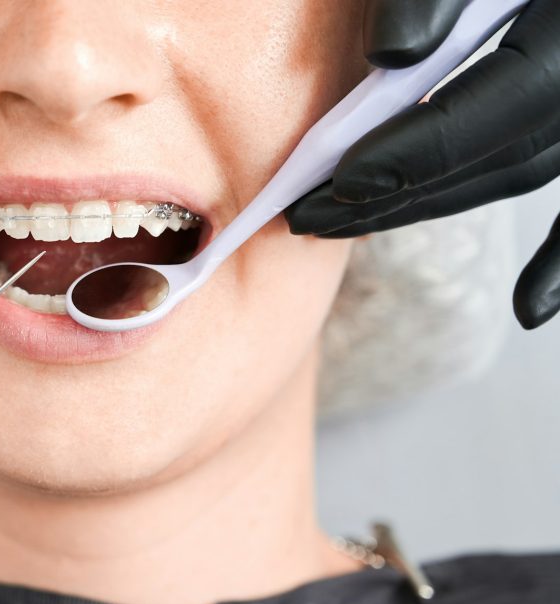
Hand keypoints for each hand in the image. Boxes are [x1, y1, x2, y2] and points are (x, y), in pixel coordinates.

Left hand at [287, 0, 559, 329]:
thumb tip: (389, 58)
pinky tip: (529, 310)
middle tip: (309, 217)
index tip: (331, 182)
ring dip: (435, 204)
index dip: (408, 150)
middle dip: (399, 192)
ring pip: (524, 174)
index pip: (491, 105)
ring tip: (351, 224)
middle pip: (500, 156)